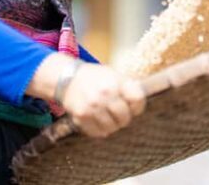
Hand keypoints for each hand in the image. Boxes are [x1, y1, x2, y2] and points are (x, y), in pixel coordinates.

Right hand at [26, 54, 145, 137]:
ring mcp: (93, 106)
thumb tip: (140, 105)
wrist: (68, 78)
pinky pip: (98, 133)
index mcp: (116, 81)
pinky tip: (98, 121)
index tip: (133, 107)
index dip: (138, 107)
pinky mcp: (81, 116)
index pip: (138, 99)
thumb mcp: (114, 75)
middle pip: (125, 117)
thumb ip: (128, 88)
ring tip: (108, 118)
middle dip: (124, 118)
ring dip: (112, 125)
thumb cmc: (95, 77)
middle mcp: (105, 94)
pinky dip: (100, 130)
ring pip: (112, 128)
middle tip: (119, 115)